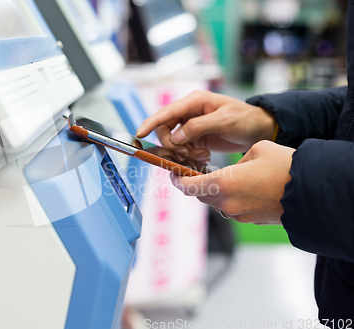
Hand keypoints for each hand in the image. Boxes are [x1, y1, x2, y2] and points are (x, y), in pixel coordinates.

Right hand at [136, 90, 276, 158]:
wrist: (259, 129)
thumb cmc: (245, 119)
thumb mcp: (224, 121)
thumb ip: (198, 127)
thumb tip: (176, 137)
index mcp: (195, 101)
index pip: (166, 112)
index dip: (151, 123)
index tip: (139, 134)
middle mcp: (189, 112)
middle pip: (165, 129)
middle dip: (172, 145)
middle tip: (186, 154)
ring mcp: (192, 126)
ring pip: (173, 142)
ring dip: (182, 152)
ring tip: (200, 156)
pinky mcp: (196, 138)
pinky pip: (183, 149)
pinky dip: (190, 156)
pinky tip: (204, 157)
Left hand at [170, 141, 293, 224]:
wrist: (313, 192)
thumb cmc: (286, 167)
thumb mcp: (257, 150)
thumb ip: (237, 161)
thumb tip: (234, 170)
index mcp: (223, 183)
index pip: (187, 185)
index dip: (176, 179)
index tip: (172, 172)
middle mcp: (227, 203)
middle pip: (199, 196)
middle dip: (194, 184)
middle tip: (195, 172)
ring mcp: (239, 214)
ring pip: (215, 203)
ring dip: (212, 192)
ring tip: (220, 178)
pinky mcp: (251, 219)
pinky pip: (231, 208)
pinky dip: (229, 198)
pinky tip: (240, 187)